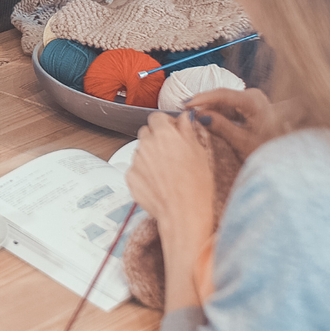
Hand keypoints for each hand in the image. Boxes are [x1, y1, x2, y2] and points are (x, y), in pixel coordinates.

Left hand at [127, 112, 214, 311]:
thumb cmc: (197, 184)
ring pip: (141, 151)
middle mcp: (146, 144)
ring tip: (167, 172)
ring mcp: (136, 161)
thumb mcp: (200, 152)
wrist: (184, 213)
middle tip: (171, 153)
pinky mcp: (130, 177)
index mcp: (163, 133)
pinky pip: (135, 169)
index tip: (172, 131)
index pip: (156, 117)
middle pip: (146, 132)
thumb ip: (188, 129)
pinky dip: (144, 173)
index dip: (165, 124)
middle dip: (156, 138)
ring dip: (150, 156)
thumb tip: (184, 117)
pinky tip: (159, 183)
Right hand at [186, 87, 278, 160]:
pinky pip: (228, 108)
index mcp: (254, 101)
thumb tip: (199, 115)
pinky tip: (206, 121)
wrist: (285, 158)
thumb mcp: (241, 141)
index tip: (186, 105)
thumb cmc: (268, 150)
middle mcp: (253, 96)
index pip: (222, 94)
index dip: (201, 99)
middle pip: (221, 97)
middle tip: (185, 113)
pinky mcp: (249, 107)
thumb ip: (219, 126)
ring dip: (209, 110)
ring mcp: (251, 101)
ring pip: (223, 103)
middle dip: (203, 105)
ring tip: (193, 119)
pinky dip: (217, 114)